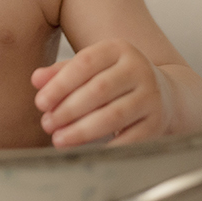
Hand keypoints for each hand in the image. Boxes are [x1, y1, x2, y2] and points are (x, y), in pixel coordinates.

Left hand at [32, 39, 174, 147]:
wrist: (165, 94)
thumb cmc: (115, 80)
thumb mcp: (91, 68)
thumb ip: (62, 73)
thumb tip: (36, 80)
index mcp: (118, 49)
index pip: (85, 63)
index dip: (60, 84)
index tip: (40, 102)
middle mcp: (139, 68)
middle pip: (99, 90)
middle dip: (68, 109)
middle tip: (47, 123)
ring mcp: (151, 95)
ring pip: (113, 115)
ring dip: (82, 130)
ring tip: (59, 139)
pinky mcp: (157, 122)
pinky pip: (129, 138)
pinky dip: (105, 147)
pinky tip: (84, 152)